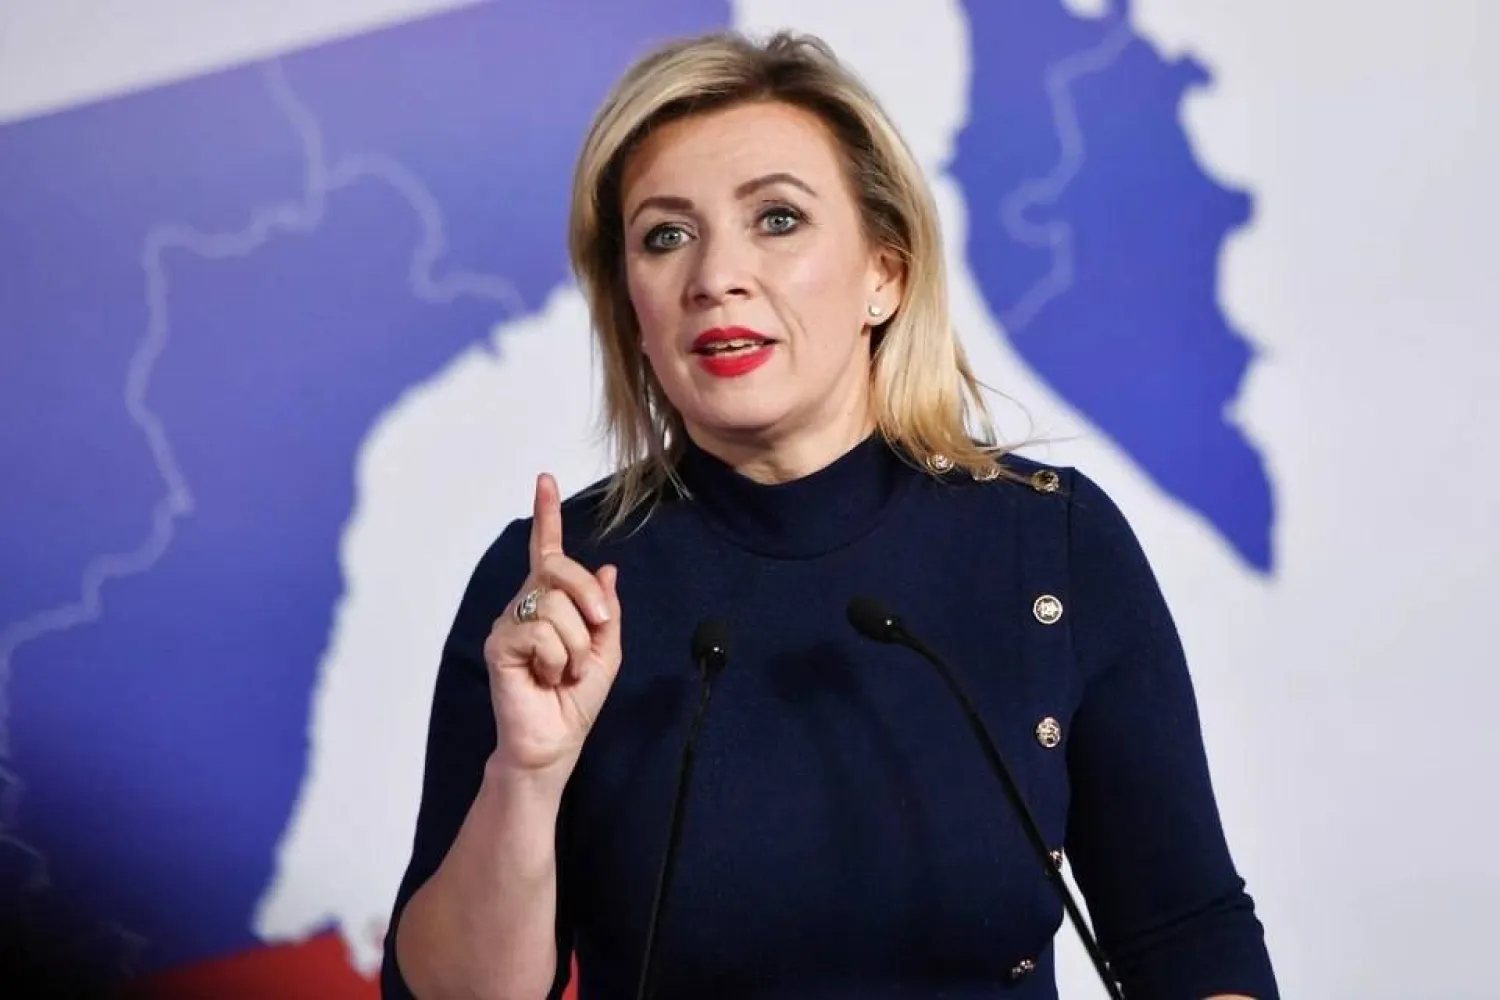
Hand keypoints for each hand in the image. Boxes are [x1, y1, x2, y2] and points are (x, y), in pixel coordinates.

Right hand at [482, 473, 622, 780]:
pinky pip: (541, 633)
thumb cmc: (575, 700)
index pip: (547, 552)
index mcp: (552, 603)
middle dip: (588, 598)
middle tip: (596, 630)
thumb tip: (607, 568)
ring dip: (575, 646)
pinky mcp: (500, 645)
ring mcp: (510, 623)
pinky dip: (556, 659)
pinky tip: (546, 677)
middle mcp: (525, 605)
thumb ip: (605, 610)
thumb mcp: (606, 651)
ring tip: (562, 672)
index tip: (545, 479)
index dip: (547, 515)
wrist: (555, 743)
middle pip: (558, 570)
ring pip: (555, 606)